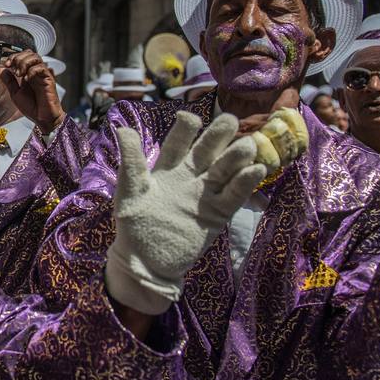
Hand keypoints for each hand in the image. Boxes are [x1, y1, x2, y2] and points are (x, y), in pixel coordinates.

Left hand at [0, 51, 65, 133]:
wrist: (43, 119)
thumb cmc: (32, 107)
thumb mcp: (15, 93)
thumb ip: (9, 81)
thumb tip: (0, 68)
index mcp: (27, 74)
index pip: (22, 57)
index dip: (13, 57)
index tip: (6, 64)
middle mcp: (36, 72)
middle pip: (29, 53)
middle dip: (18, 57)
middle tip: (12, 67)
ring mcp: (43, 75)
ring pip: (36, 57)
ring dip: (24, 62)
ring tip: (19, 74)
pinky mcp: (49, 79)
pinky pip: (42, 68)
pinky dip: (32, 70)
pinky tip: (27, 79)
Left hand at [105, 112, 265, 313]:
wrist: (146, 262)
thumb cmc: (134, 224)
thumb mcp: (130, 191)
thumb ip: (131, 161)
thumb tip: (122, 128)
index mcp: (167, 168)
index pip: (178, 142)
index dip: (185, 129)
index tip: (189, 118)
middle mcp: (190, 176)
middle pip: (207, 150)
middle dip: (218, 135)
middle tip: (230, 120)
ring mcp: (205, 194)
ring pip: (224, 169)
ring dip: (236, 156)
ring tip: (247, 145)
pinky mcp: (217, 213)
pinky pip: (234, 195)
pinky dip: (245, 183)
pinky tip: (257, 170)